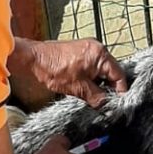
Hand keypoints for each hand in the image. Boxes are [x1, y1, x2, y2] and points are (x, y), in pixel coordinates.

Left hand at [9, 37, 127, 106]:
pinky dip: (91, 78)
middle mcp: (97, 48)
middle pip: (112, 72)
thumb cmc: (53, 70)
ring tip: (92, 95)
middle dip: (108, 87)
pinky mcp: (80, 52)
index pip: (119, 75)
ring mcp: (88, 49)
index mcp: (100, 54)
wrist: (33, 60)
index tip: (117, 104)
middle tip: (104, 102)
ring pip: (102, 71)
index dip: (120, 91)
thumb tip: (107, 105)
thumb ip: (97, 97)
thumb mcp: (78, 88)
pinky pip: (93, 67)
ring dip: (99, 83)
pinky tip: (85, 87)